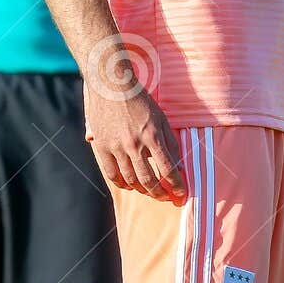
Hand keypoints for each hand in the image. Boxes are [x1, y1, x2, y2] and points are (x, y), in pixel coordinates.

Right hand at [85, 84, 185, 202]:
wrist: (110, 84)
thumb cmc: (139, 99)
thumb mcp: (161, 116)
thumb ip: (170, 140)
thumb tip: (178, 163)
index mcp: (152, 136)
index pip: (168, 169)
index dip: (177, 185)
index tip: (182, 193)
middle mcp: (134, 144)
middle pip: (149, 180)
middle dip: (160, 193)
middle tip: (167, 198)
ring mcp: (116, 147)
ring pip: (130, 180)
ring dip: (142, 190)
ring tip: (150, 191)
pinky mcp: (102, 147)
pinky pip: (111, 174)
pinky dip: (121, 184)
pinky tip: (129, 185)